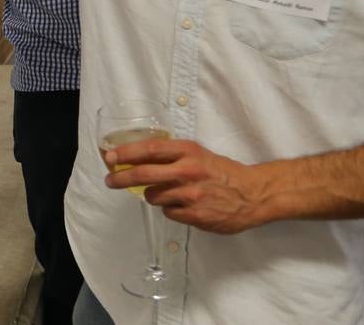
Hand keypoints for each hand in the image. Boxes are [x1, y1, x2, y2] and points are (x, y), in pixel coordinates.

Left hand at [103, 138, 267, 234]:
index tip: (110, 157)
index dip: (126, 153)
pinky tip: (184, 205)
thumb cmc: (223, 172)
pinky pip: (168, 212)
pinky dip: (170, 209)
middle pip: (143, 174)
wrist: (253, 194)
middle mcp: (188, 171)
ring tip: (168, 193)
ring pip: (153, 196)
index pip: (149, 149)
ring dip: (153, 195)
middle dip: (121, 178)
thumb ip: (173, 155)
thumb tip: (137, 157)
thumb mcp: (198, 154)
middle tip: (110, 182)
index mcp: (188, 151)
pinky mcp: (195, 215)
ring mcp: (191, 194)